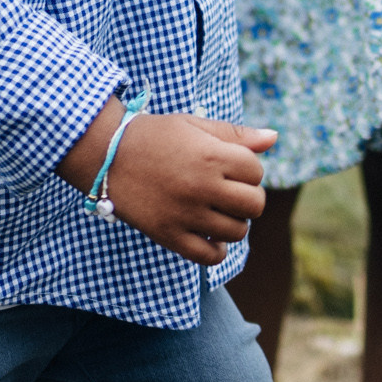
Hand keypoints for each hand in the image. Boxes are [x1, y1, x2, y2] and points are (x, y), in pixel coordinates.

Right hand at [59, 102, 275, 265]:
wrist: (106, 153)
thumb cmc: (155, 135)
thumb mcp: (195, 125)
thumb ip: (236, 134)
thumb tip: (275, 138)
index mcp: (212, 156)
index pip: (257, 171)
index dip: (248, 169)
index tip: (231, 167)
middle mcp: (202, 186)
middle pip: (254, 205)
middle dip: (248, 198)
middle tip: (230, 192)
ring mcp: (186, 214)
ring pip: (237, 232)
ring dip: (234, 222)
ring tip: (217, 211)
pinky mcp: (169, 235)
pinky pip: (209, 256)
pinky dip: (217, 250)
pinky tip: (209, 234)